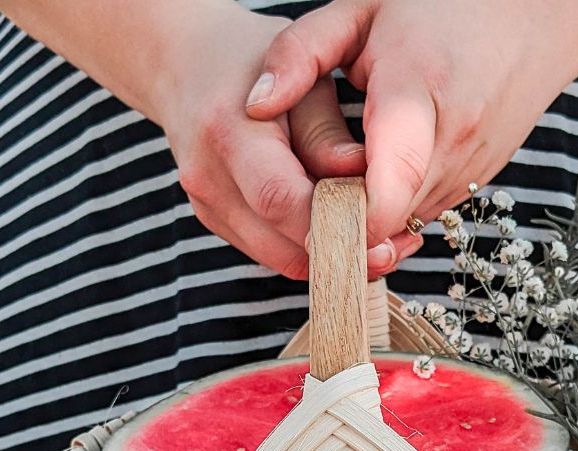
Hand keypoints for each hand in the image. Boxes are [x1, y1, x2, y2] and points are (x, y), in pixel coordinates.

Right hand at [158, 0, 421, 278]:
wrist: (187, 65)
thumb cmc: (254, 64)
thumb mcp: (303, 80)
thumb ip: (329, 137)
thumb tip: (366, 189)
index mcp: (229, 133)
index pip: (281, 199)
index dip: (332, 226)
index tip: (380, 235)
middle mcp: (209, 178)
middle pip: (281, 244)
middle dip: (340, 253)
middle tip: (390, 250)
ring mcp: (207, 206)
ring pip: (279, 259)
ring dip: (328, 259)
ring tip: (373, 245)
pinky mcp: (214, 221)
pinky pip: (270, 251)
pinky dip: (307, 249)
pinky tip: (338, 233)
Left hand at [244, 0, 577, 248]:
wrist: (539, 15)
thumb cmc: (444, 5)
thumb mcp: (361, 10)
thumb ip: (300, 54)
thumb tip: (254, 105)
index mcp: (417, 90)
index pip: (387, 185)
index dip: (350, 222)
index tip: (313, 232)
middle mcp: (452, 140)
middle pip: (389, 217)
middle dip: (345, 225)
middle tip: (306, 213)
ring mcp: (471, 167)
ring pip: (405, 221)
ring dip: (370, 215)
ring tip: (343, 182)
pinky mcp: (479, 182)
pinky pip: (424, 210)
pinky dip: (397, 204)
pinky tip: (382, 171)